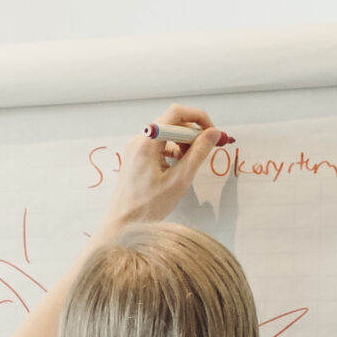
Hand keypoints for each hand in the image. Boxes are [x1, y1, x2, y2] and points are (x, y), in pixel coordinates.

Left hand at [101, 104, 229, 232]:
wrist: (122, 223)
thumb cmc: (148, 205)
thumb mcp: (180, 179)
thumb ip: (198, 153)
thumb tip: (214, 133)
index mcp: (147, 142)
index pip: (177, 113)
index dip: (199, 119)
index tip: (213, 134)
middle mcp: (139, 140)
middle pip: (172, 122)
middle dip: (193, 132)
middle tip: (207, 149)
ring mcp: (136, 149)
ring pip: (167, 134)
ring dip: (184, 142)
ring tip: (191, 162)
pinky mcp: (136, 158)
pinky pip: (159, 145)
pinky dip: (173, 151)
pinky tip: (180, 166)